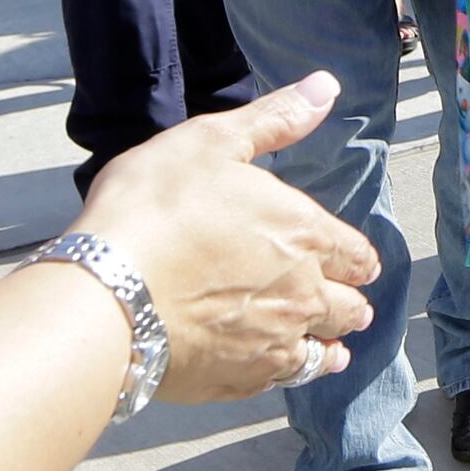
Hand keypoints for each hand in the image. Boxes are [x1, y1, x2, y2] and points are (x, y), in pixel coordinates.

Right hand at [76, 76, 382, 400]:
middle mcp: (302, 295)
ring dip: (328, 347)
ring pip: (320, 354)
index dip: (358, 258)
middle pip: (347, 308)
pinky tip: (277, 373)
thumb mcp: (212, 142)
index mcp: (305, 236)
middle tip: (352, 309)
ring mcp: (272, 344)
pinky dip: (285, 376)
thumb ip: (274, 119)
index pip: (355, 254)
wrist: (108, 292)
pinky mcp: (237, 381)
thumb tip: (324, 87)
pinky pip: (278, 383)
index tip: (360, 264)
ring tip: (331, 351)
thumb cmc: (154, 209)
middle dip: (350, 305)